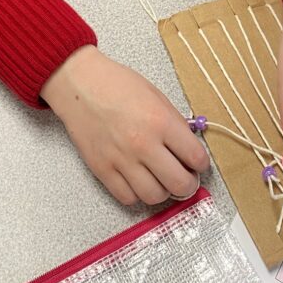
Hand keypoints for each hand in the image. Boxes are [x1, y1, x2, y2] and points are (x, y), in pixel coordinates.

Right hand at [41, 46, 209, 205]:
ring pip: (155, 196)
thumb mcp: (156, 95)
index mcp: (162, 121)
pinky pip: (128, 198)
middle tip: (186, 179)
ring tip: (162, 180)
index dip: (202, 164)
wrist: (80, 84)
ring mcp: (122, 160)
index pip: (196, 157)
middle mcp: (144, 144)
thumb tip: (188, 147)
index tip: (198, 164)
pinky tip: (139, 181)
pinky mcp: (102, 170)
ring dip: (163, 191)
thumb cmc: (117, 84)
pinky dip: (137, 194)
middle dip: (188, 184)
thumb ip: (174, 123)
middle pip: (179, 184)